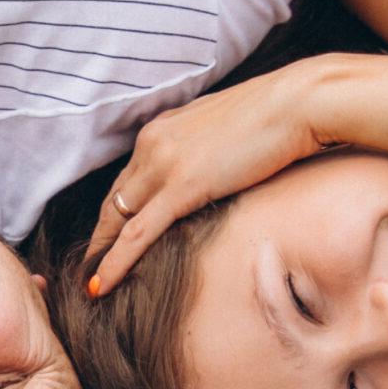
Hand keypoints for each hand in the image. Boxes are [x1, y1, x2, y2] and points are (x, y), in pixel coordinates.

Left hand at [85, 56, 337, 293]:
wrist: (298, 102)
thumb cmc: (277, 114)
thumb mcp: (225, 130)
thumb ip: (205, 150)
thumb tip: (209, 170)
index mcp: (162, 129)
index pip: (128, 179)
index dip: (116, 212)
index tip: (108, 238)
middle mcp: (153, 143)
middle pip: (115, 200)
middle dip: (100, 237)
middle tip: (89, 268)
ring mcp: (164, 164)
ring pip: (119, 219)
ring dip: (101, 255)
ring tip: (90, 286)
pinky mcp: (182, 186)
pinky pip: (138, 233)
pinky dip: (115, 262)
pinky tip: (101, 285)